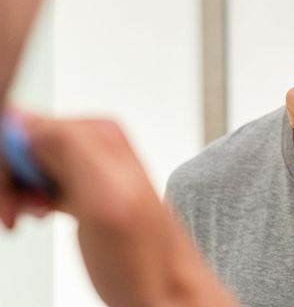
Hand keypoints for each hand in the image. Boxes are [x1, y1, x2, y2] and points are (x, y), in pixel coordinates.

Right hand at [0, 112, 237, 306]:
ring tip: (29, 217)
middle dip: (10, 180)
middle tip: (16, 214)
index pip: (25, 126)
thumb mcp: (104, 198)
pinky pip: (38, 180)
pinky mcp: (82, 189)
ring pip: (27, 164)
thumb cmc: (143, 257)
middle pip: (23, 144)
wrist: (164, 290)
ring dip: (16, 192)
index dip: (8, 165)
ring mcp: (88, 167)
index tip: (13, 199)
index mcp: (99, 133)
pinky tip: (38, 215)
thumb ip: (68, 150)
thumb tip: (22, 117)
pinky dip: (27, 200)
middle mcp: (94, 144)